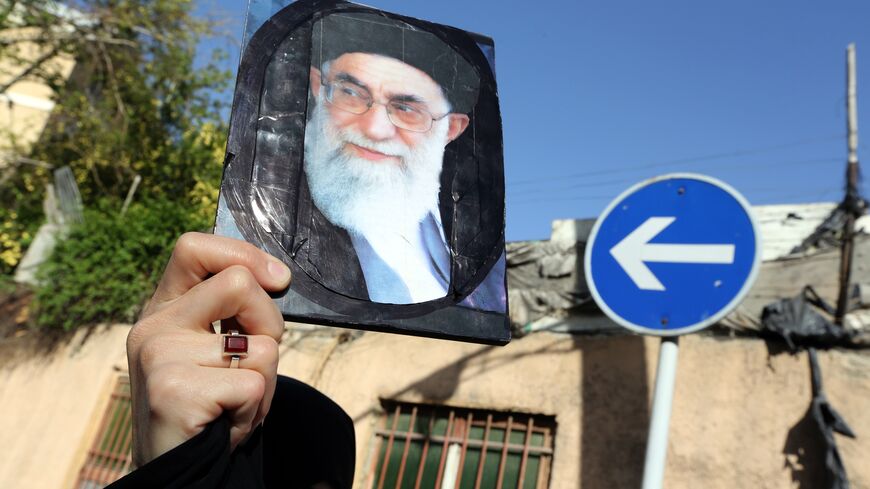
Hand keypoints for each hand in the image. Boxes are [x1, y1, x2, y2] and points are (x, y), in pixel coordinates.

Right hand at [126, 233, 290, 466]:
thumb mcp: (221, 349)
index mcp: (164, 309)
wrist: (179, 472)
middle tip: (256, 360)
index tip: (276, 280)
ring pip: (260, 343)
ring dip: (264, 379)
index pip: (194, 247)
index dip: (243, 254)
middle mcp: (153, 327)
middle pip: (239, 283)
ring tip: (233, 402)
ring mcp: (159, 357)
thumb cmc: (211, 407)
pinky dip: (255, 409)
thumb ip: (236, 311)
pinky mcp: (174, 391)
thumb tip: (277, 276)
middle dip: (270, 321)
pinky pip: (254, 384)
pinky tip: (226, 422)